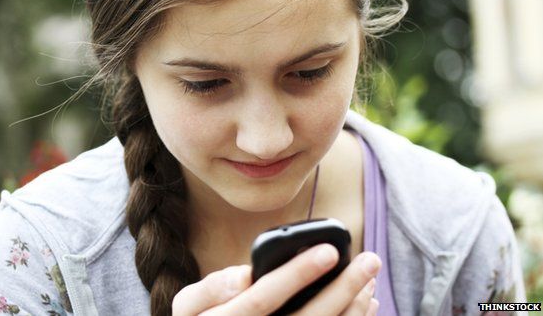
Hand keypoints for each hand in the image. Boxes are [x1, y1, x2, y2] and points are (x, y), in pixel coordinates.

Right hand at [172, 244, 380, 315]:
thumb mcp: (188, 307)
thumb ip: (210, 288)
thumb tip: (245, 274)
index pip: (264, 297)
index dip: (297, 274)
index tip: (328, 251)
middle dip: (343, 289)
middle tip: (370, 261)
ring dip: (353, 308)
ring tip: (371, 278)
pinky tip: (366, 303)